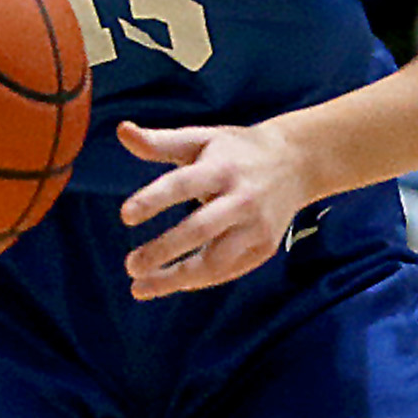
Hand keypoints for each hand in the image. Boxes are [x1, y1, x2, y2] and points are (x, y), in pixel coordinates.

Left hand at [117, 118, 321, 298]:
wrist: (295, 163)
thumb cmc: (236, 151)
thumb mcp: (202, 138)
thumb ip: (160, 142)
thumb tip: (122, 131)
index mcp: (222, 168)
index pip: (183, 184)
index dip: (154, 199)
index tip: (125, 216)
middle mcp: (242, 199)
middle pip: (200, 229)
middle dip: (163, 250)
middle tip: (130, 265)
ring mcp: (256, 227)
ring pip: (215, 262)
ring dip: (176, 279)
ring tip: (140, 287)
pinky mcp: (265, 247)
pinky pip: (227, 272)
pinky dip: (197, 281)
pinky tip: (170, 283)